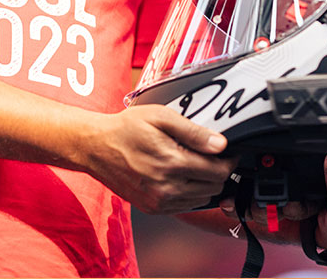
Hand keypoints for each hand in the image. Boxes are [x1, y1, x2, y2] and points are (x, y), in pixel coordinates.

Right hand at [81, 104, 236, 214]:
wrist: (96, 147)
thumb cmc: (126, 128)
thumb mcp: (162, 118)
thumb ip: (194, 132)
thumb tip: (220, 144)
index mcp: (172, 163)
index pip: (218, 171)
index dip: (230, 160)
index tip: (230, 151)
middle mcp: (167, 188)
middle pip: (213, 187)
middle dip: (219, 170)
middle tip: (214, 154)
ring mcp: (159, 202)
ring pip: (201, 199)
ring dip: (206, 183)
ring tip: (196, 163)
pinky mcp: (152, 208)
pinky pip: (184, 206)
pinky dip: (191, 193)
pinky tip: (183, 175)